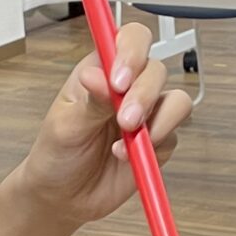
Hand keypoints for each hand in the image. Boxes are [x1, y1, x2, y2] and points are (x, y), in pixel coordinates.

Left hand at [12, 17, 190, 226]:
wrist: (64, 195)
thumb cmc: (57, 152)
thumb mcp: (64, 125)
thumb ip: (89, 101)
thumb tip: (99, 75)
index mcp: (101, 70)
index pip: (130, 40)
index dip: (133, 52)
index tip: (119, 80)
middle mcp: (129, 87)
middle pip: (157, 70)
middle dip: (145, 94)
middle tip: (125, 120)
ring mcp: (147, 114)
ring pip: (177, 101)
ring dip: (159, 121)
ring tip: (128, 141)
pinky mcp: (159, 141)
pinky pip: (174, 136)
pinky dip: (155, 147)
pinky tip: (126, 157)